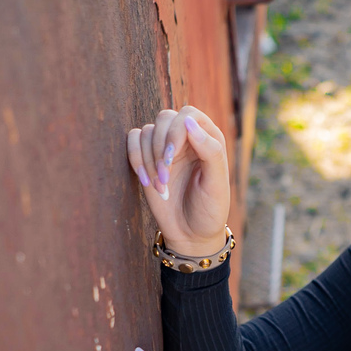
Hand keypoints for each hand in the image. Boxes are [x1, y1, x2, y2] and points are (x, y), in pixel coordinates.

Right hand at [126, 106, 231, 253]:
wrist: (191, 235)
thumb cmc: (209, 210)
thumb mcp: (216, 184)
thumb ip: (210, 150)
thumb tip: (188, 122)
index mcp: (209, 139)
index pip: (188, 115)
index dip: (176, 131)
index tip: (171, 157)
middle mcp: (187, 139)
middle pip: (164, 118)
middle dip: (160, 148)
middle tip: (165, 177)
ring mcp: (166, 148)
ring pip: (147, 132)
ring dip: (149, 160)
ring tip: (161, 186)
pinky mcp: (148, 160)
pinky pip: (133, 141)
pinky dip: (135, 158)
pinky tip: (147, 181)